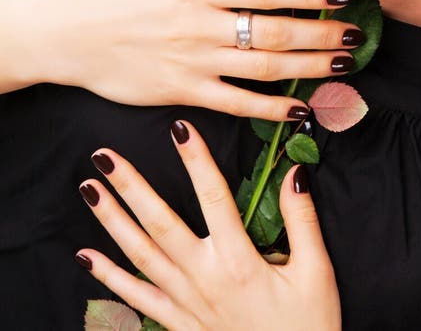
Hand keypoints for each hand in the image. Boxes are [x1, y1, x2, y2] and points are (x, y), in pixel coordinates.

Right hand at [34, 0, 358, 118]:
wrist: (59, 36)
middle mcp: (202, 26)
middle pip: (275, 32)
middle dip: (321, 33)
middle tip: (356, 34)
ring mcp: (193, 63)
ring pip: (263, 69)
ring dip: (307, 69)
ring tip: (342, 65)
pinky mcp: (181, 92)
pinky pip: (234, 104)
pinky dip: (269, 109)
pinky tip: (300, 108)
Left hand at [76, 120, 341, 330]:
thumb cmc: (309, 326)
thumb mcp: (316, 272)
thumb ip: (302, 220)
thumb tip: (294, 173)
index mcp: (239, 261)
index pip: (214, 197)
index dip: (196, 159)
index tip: (178, 128)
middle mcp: (204, 278)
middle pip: (160, 223)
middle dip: (130, 186)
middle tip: (103, 156)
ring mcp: (186, 303)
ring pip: (140, 255)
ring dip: (111, 221)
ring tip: (88, 190)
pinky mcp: (179, 324)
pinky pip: (138, 298)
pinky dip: (110, 277)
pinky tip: (86, 257)